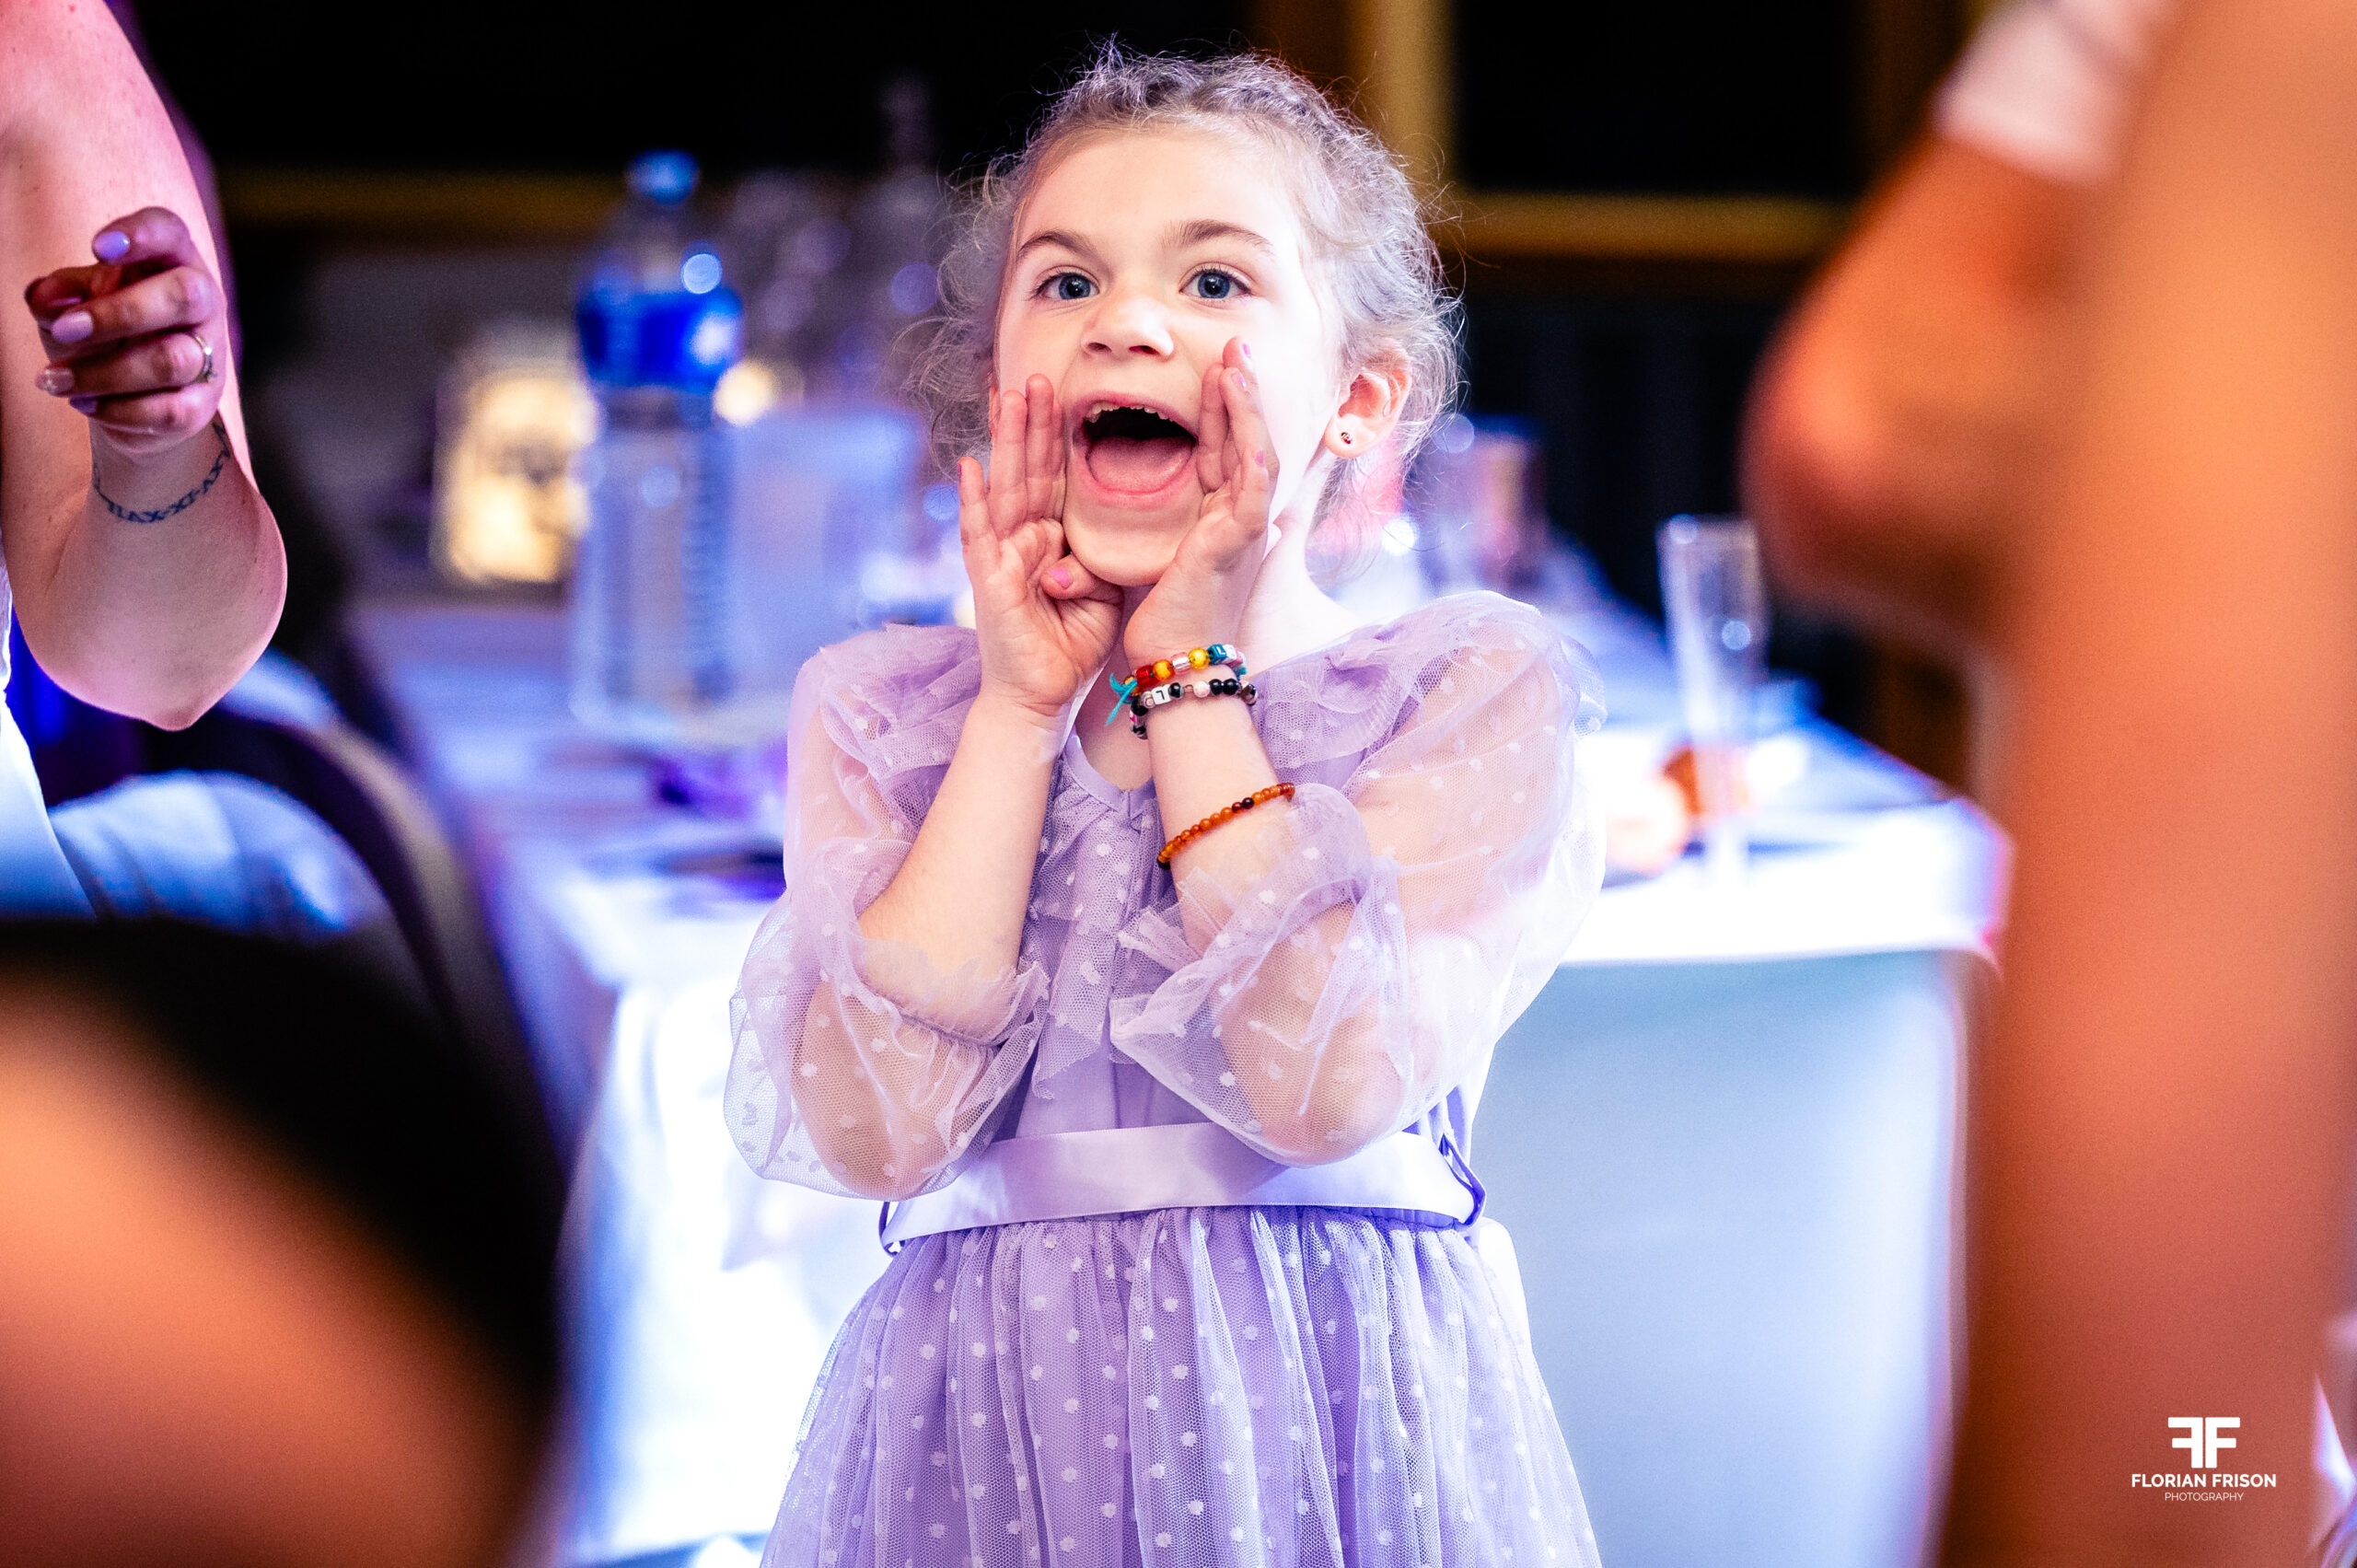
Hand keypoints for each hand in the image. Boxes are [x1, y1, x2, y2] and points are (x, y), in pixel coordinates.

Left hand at [23, 208, 228, 459]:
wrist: (128, 399)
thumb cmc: (100, 333)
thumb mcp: (70, 304)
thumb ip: (56, 294)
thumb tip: (50, 302)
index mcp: (171, 261)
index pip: (170, 231)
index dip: (141, 234)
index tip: (98, 248)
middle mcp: (202, 303)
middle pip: (184, 295)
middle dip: (117, 314)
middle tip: (62, 330)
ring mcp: (209, 355)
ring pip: (171, 360)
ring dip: (103, 372)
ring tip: (54, 379)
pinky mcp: (203, 404)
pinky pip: (169, 410)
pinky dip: (118, 410)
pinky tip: (84, 404)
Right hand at [959, 375, 1121, 721]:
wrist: (1042, 696)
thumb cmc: (1071, 646)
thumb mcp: (1104, 590)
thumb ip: (1105, 554)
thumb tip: (1124, 522)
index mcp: (1054, 537)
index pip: (1058, 476)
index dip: (1060, 436)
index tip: (1066, 393)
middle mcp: (1024, 537)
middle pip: (1030, 469)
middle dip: (1034, 422)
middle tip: (1040, 375)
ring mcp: (1001, 554)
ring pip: (1005, 486)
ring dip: (1006, 441)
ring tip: (1007, 396)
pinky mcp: (988, 578)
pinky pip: (979, 533)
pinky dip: (973, 500)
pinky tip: (969, 466)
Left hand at [1123, 339, 1276, 666]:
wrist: (1173, 661)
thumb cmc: (1163, 617)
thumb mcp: (1161, 555)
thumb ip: (1166, 524)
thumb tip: (1151, 497)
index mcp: (1218, 517)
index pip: (1223, 447)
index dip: (1222, 405)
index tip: (1216, 366)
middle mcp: (1238, 517)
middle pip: (1244, 439)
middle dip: (1241, 390)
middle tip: (1235, 345)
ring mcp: (1243, 529)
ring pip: (1254, 452)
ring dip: (1247, 406)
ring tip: (1238, 364)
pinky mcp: (1235, 543)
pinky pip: (1253, 488)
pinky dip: (1252, 451)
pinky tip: (1246, 419)